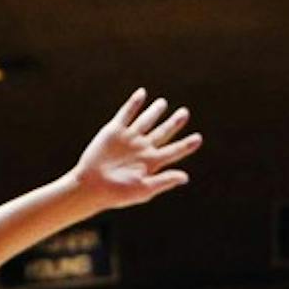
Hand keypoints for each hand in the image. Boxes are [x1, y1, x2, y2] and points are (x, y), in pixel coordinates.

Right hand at [69, 89, 201, 211]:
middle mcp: (142, 148)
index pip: (173, 151)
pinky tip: (142, 94)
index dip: (186, 145)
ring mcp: (129, 139)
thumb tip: (185, 177)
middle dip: (173, 123)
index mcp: (151, 163)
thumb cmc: (117, 193)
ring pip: (146, 121)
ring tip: (163, 103)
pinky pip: (126, 114)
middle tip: (184, 113)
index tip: (198, 138)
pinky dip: (134, 104)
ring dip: (155, 111)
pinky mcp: (115, 131)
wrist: (91, 186)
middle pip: (162, 132)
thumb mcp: (144, 190)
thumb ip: (164, 181)